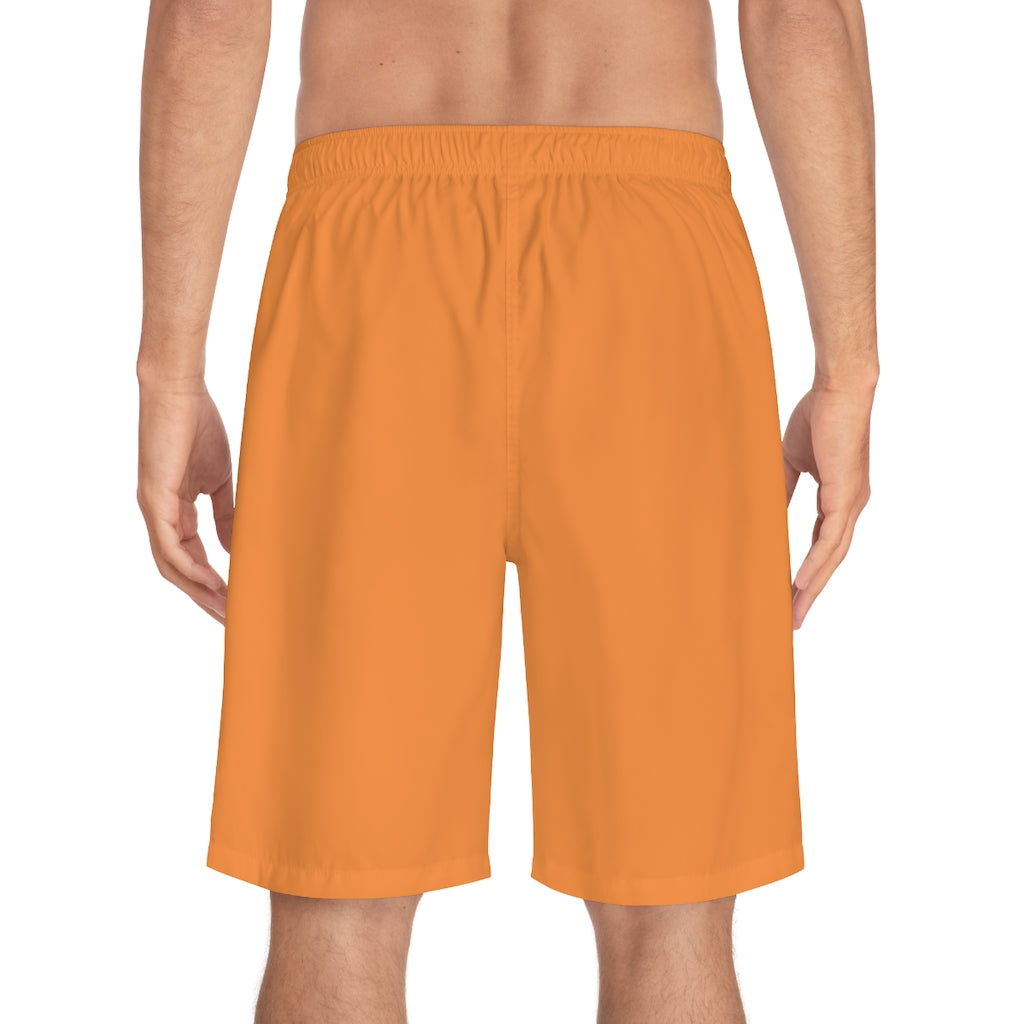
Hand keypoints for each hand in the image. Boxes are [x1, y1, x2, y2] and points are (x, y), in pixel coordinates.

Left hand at [137, 378, 233, 622]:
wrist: (178, 387)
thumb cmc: (198, 423)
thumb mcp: (219, 478)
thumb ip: (226, 513)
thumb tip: (234, 548)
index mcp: (173, 509)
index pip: (189, 558)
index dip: (211, 583)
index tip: (237, 602)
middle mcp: (157, 514)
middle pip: (177, 571)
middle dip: (204, 598)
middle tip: (232, 619)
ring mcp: (153, 508)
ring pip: (170, 565)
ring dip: (198, 591)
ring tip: (226, 608)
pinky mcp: (153, 497)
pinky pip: (169, 544)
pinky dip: (190, 567)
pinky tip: (213, 581)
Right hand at [783, 379, 874, 628]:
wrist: (839, 389)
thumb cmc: (819, 415)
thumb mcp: (793, 461)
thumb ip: (783, 489)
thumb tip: (766, 512)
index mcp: (838, 498)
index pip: (821, 544)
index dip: (807, 571)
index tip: (789, 593)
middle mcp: (850, 506)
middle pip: (829, 560)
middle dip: (810, 592)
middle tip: (792, 618)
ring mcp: (851, 503)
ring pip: (831, 556)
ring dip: (812, 586)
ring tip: (794, 611)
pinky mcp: (846, 496)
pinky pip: (830, 539)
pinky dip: (815, 563)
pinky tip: (800, 583)